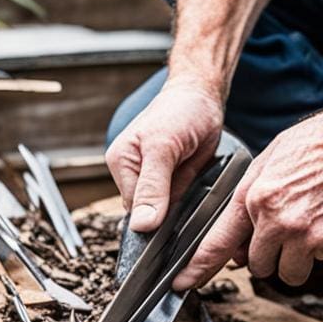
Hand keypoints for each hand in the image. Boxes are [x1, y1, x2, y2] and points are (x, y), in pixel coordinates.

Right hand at [106, 75, 223, 231]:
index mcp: (120, 163)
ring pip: (164, 211)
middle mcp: (131, 173)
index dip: (155, 219)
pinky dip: (188, 200)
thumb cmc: (181, 111)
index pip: (133, 211)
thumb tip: (141, 226)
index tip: (176, 212)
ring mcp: (150, 179)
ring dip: (181, 205)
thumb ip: (152, 188)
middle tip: (188, 187)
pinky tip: (193, 180)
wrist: (201, 96)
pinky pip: (177, 203)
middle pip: (148, 213)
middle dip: (169, 210)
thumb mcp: (164, 148)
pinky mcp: (168, 180)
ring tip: (191, 179)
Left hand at [172, 108, 322, 289]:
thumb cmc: (315, 145)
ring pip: (285, 273)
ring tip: (303, 229)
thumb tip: (238, 245)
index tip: (184, 283)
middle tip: (279, 233)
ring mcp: (302, 234)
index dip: (199, 267)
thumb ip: (247, 203)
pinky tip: (322, 221)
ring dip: (290, 260)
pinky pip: (313, 262)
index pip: (218, 243)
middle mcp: (274, 219)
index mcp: (254, 196)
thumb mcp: (265, 163)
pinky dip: (316, 250)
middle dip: (264, 256)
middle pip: (256, 265)